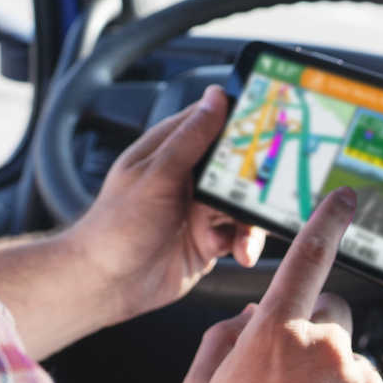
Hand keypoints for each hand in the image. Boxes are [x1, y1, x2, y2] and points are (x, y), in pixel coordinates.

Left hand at [65, 85, 266, 325]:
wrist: (107, 284)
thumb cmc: (118, 225)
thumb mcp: (158, 175)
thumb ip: (190, 138)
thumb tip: (216, 97)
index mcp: (172, 148)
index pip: (214, 121)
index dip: (244, 120)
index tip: (275, 123)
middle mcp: (189, 175)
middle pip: (238, 164)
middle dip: (257, 177)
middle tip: (274, 188)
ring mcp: (199, 208)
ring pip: (244, 202)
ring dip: (251, 219)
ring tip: (246, 236)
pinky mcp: (208, 238)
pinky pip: (240, 234)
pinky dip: (245, 242)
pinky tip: (240, 252)